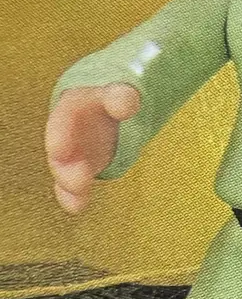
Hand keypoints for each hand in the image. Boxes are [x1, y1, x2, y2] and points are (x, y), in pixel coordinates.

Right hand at [45, 83, 140, 212]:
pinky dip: (74, 196)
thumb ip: (122, 97)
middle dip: (65, 163)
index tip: (58, 150)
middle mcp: (68, 129)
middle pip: (61, 146)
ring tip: (78, 188)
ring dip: (70, 180)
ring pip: (65, 167)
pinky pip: (74, 183)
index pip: (66, 114)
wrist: (111, 105)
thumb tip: (127, 104)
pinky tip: (76, 206)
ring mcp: (73, 150)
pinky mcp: (82, 168)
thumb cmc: (113, 96)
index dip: (61, 133)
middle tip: (75, 178)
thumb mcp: (121, 92)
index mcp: (74, 102)